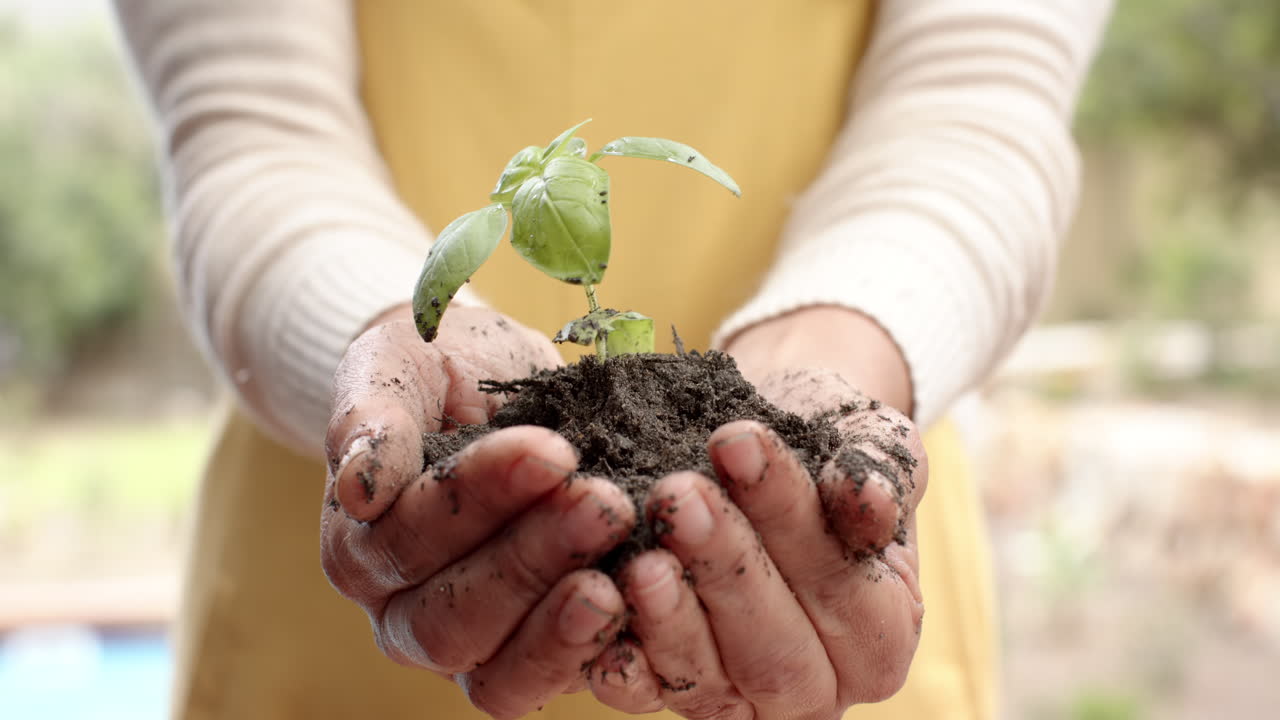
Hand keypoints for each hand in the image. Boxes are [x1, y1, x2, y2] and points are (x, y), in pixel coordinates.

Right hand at [321, 304, 635, 718]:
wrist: (491, 384)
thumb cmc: (436, 371)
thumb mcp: (396, 366)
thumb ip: (369, 416)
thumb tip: (358, 489)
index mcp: (363, 550)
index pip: (410, 541)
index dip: (479, 499)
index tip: (550, 450)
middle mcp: (409, 615)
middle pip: (452, 622)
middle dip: (533, 562)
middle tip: (606, 505)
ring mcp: (478, 647)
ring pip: (505, 674)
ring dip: (570, 624)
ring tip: (636, 568)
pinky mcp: (546, 654)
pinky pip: (571, 681)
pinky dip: (615, 651)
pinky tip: (658, 600)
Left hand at [585, 307, 927, 719]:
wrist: (753, 447)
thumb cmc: (821, 444)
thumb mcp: (870, 438)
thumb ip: (880, 467)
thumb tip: (869, 498)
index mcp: (880, 633)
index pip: (843, 588)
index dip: (791, 518)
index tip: (737, 441)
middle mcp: (815, 685)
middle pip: (774, 650)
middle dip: (725, 568)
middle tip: (678, 495)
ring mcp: (739, 701)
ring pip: (708, 683)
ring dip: (669, 619)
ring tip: (640, 556)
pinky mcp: (669, 695)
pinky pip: (642, 694)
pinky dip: (620, 661)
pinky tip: (594, 607)